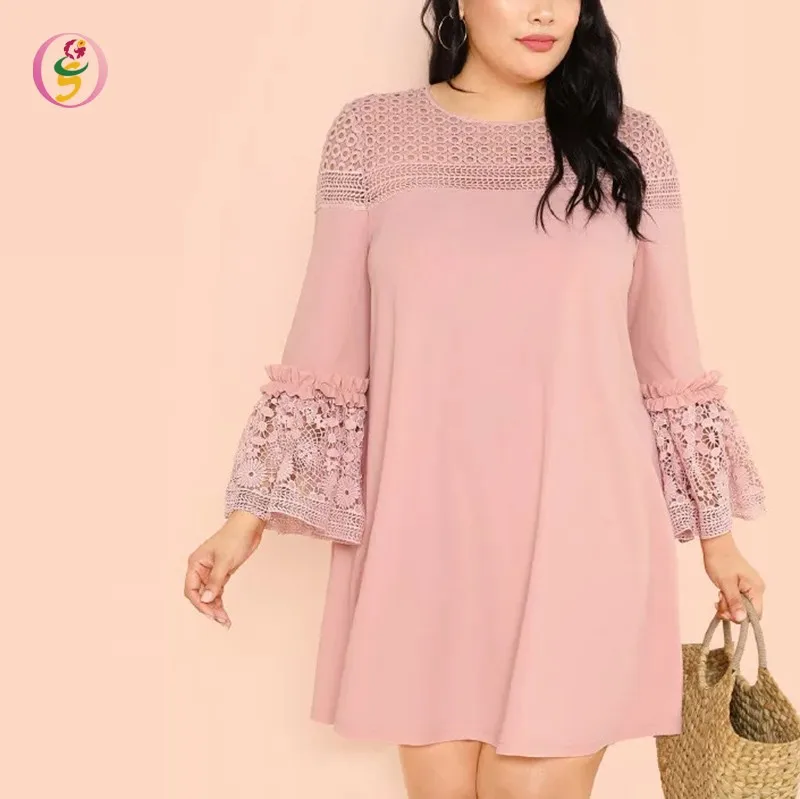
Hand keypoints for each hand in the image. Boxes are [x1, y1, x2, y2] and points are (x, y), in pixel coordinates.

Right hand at [184, 511, 265, 627]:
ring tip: (225, 620)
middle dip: (208, 608)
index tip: (211, 614)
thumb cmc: (235, 537)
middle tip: (221, 620)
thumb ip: (215, 581)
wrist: (249, 526)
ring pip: (209, 594)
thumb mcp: (225, 561)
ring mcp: (211, 571)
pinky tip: (224, 611)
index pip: (191, 589)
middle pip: (199, 594)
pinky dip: (220, 601)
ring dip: (215, 607)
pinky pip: (217, 590)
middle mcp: (201, 568)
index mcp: (195, 563)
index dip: (199, 604)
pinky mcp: (222, 572)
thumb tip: (206, 599)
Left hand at [701, 533, 764, 622]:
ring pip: (740, 607)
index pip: (755, 614)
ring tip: (719, 594)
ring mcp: (749, 588)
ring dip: (727, 605)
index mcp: (756, 588)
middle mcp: (756, 589)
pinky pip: (737, 600)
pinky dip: (727, 600)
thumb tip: (741, 619)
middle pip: (747, 612)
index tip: (725, 612)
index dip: (740, 617)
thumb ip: (734, 601)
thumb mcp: (725, 583)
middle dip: (731, 611)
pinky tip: (720, 595)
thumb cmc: (720, 560)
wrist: (715, 544)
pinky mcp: (741, 587)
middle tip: (718, 602)